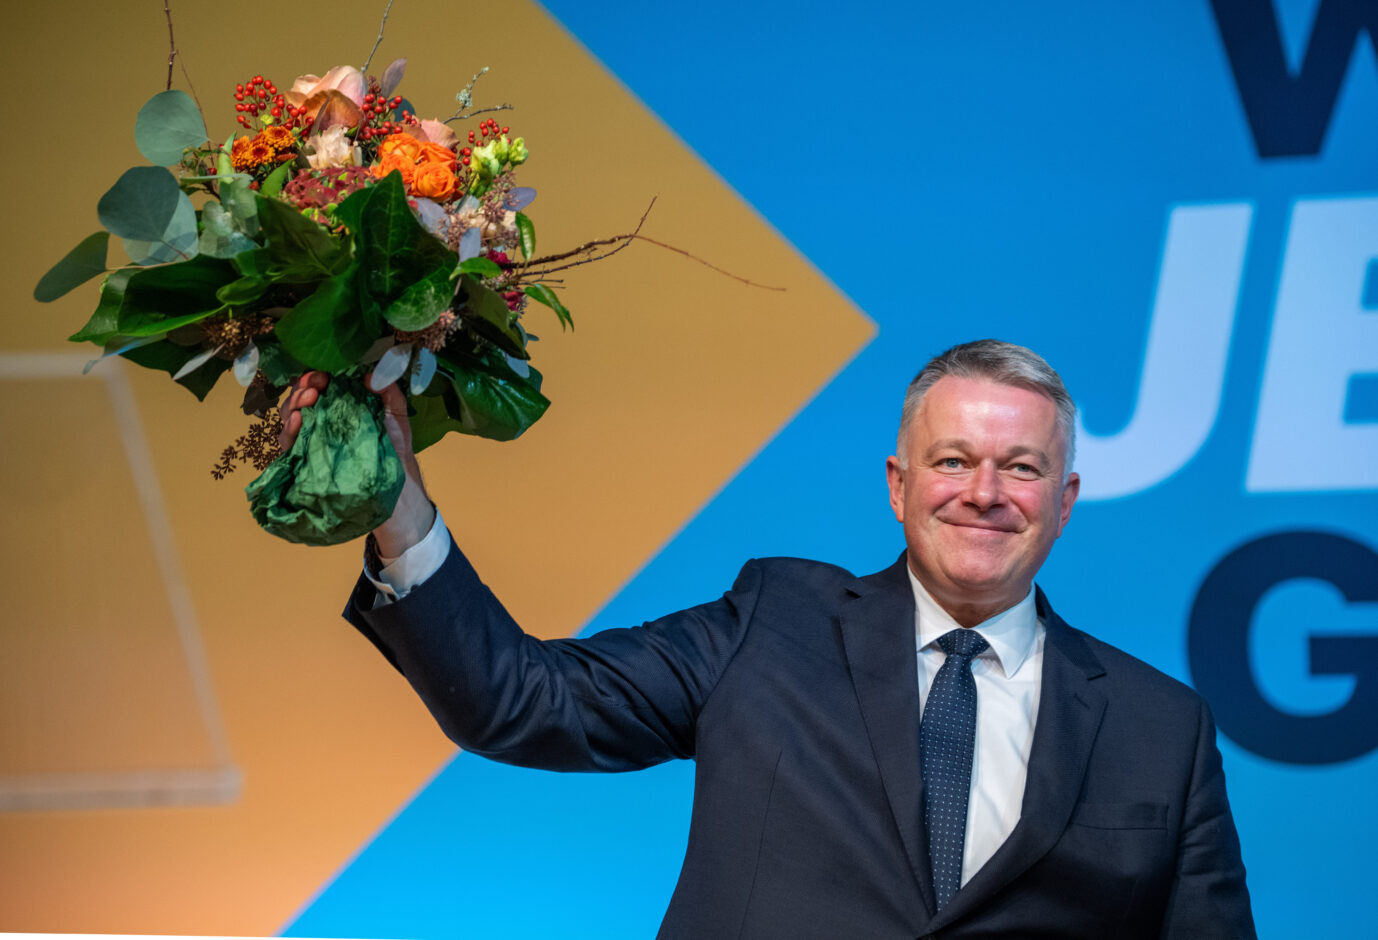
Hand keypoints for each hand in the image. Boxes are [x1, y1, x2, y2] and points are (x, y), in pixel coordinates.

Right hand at [278, 371, 436, 556]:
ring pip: (289, 418)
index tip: (323, 374)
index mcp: (340, 407)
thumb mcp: (396, 416)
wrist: (395, 489)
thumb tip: (372, 373)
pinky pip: (289, 445)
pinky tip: (297, 420)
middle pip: (300, 399)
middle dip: (302, 388)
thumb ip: (389, 392)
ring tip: (307, 399)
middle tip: (314, 386)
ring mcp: (312, 442)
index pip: (319, 386)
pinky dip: (289, 430)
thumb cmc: (393, 450)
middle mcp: (322, 422)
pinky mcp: (306, 462)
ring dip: (293, 404)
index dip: (315, 377)